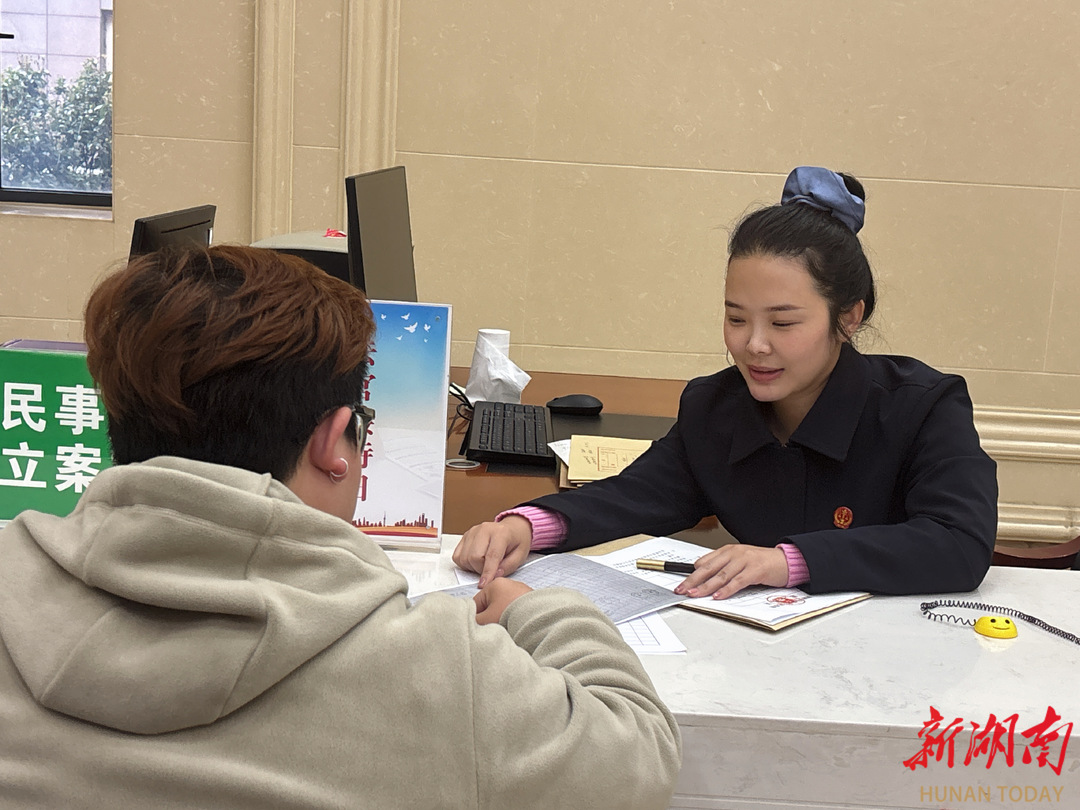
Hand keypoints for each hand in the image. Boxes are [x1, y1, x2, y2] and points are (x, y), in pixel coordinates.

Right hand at [452, 516, 532, 586]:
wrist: (512, 529)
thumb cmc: (516, 541)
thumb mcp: (520, 555)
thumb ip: (508, 566)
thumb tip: (493, 576)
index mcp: (501, 533)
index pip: (491, 555)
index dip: (487, 572)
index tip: (483, 585)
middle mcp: (484, 529)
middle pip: (474, 557)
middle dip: (481, 570)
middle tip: (491, 569)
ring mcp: (472, 532)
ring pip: (464, 558)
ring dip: (473, 567)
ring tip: (484, 564)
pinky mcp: (465, 536)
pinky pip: (457, 556)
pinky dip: (465, 563)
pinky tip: (475, 561)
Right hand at [473, 578, 532, 624]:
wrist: (538, 620)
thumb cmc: (513, 615)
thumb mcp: (486, 620)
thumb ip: (474, 621)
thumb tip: (470, 622)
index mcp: (495, 584)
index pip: (476, 602)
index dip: (474, 617)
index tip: (476, 627)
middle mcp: (509, 585)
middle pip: (491, 605)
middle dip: (489, 618)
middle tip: (492, 629)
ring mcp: (521, 593)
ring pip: (504, 608)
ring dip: (502, 619)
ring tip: (505, 628)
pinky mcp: (531, 601)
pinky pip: (516, 611)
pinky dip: (514, 619)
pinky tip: (515, 627)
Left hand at [673, 545, 788, 598]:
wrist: (785, 560)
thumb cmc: (761, 562)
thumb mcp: (739, 561)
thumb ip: (723, 567)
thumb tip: (703, 575)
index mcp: (728, 550)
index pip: (705, 562)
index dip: (692, 574)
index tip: (682, 583)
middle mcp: (734, 553)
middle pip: (709, 568)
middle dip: (693, 580)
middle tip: (682, 589)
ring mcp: (745, 561)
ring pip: (720, 576)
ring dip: (706, 587)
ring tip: (695, 594)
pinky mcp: (755, 570)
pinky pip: (737, 581)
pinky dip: (726, 590)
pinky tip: (717, 596)